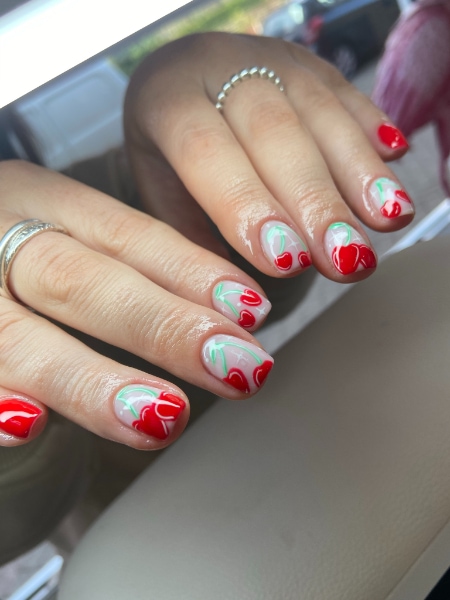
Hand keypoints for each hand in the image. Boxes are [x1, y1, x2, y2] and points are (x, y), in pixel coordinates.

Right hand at [0, 161, 273, 448]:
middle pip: (81, 279)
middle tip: (238, 368)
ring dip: (90, 379)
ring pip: (18, 336)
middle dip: (163, 326)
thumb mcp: (76, 252)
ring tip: (164, 416)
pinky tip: (27, 427)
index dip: (189, 273)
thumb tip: (238, 315)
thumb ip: (136, 276)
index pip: (124, 233)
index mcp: (38, 200)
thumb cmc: (31, 284)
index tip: (252, 311)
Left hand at [124, 32, 413, 281]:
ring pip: (317, 111)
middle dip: (315, 201)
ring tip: (388, 218)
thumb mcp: (157, 193)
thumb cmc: (165, 152)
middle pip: (272, 133)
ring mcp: (267, 60)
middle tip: (346, 257)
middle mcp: (217, 67)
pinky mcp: (307, 64)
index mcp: (166, 101)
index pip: (205, 153)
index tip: (288, 263)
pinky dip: (370, 127)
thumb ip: (190, 239)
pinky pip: (344, 92)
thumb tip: (235, 298)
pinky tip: (394, 158)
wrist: (177, 79)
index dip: (249, 207)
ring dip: (358, 170)